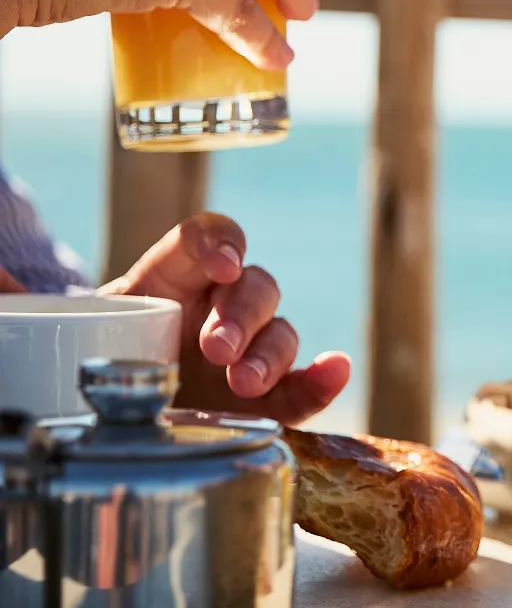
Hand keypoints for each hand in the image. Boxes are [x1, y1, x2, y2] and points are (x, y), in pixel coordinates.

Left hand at [97, 213, 349, 424]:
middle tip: (216, 348)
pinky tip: (334, 369)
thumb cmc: (93, 360)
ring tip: (245, 382)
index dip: (219, 243)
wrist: (111, 414)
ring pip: (282, 333)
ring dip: (271, 352)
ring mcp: (248, 353)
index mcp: (172, 279)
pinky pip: (304, 386)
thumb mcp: (72, 328)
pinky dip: (324, 379)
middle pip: (254, 285)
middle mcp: (218, 308)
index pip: (204, 237)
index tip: (222, 266)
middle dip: (241, 314)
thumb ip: (37, 304)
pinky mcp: (266, 399)